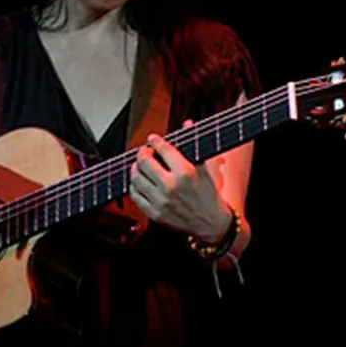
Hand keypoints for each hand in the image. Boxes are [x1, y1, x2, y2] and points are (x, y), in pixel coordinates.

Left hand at [129, 122, 230, 241]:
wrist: (211, 223)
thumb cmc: (209, 195)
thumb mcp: (205, 167)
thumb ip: (194, 145)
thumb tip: (188, 123)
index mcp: (186, 172)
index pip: (163, 149)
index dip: (155, 141)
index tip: (153, 139)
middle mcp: (171, 186)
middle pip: (144, 161)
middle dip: (143, 153)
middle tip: (146, 152)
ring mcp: (161, 201)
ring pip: (136, 178)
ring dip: (135, 168)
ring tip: (141, 166)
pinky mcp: (154, 213)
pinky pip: (135, 196)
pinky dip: (134, 186)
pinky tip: (140, 182)